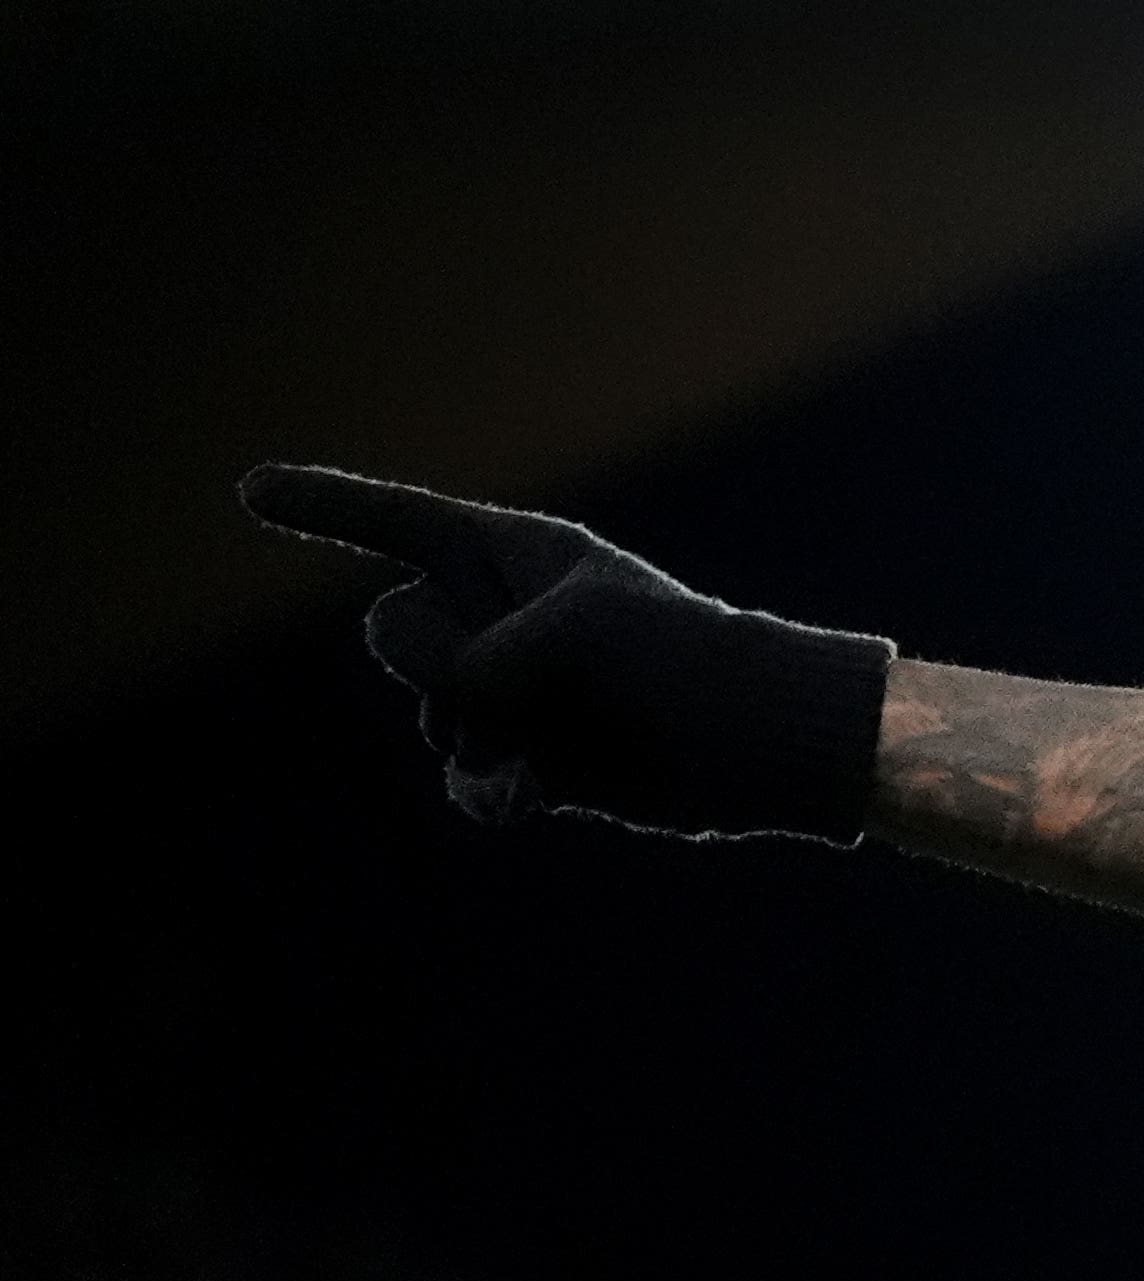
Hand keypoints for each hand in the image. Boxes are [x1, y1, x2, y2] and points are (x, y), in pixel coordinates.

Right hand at [240, 466, 889, 842]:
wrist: (757, 742)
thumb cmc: (679, 659)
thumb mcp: (567, 636)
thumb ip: (471, 666)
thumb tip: (451, 729)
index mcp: (514, 554)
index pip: (395, 521)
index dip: (320, 506)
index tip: (248, 489)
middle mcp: (503, 617)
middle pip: (395, 636)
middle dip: (442, 666)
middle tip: (538, 675)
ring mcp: (515, 689)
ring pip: (431, 717)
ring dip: (481, 736)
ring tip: (564, 730)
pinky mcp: (536, 754)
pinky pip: (465, 779)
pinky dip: (493, 789)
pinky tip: (536, 791)